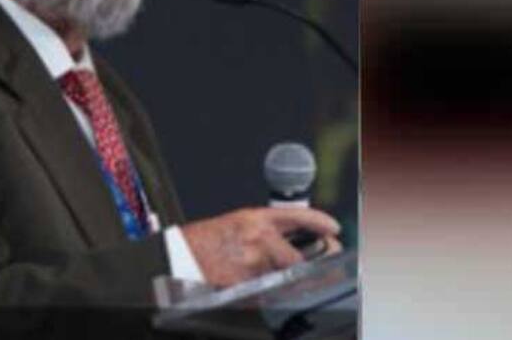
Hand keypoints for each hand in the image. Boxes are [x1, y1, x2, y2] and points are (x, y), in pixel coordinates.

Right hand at [180, 206, 341, 287]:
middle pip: (298, 258)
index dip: (319, 222)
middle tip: (323, 267)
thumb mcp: (235, 225)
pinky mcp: (247, 286)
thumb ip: (264, 233)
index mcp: (254, 219)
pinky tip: (261, 290)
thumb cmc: (202, 242)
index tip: (333, 228)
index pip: (296, 216)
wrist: (178, 258)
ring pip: (285, 280)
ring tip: (281, 282)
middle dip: (312, 265)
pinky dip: (269, 295)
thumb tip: (290, 244)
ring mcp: (254, 264)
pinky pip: (268, 294)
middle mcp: (258, 238)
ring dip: (287, 284)